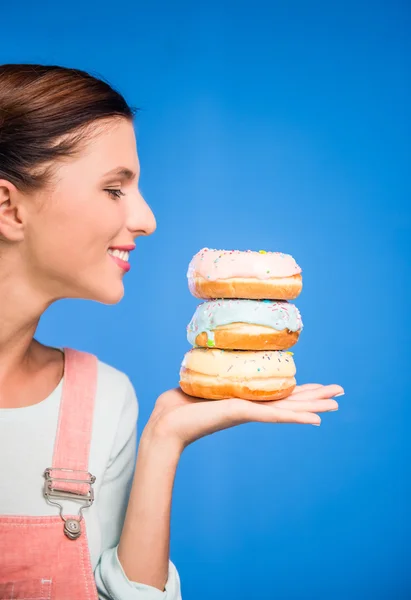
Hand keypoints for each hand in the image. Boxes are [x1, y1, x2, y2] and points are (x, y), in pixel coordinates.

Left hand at [144, 383, 343, 450]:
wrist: (164, 424)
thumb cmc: (177, 406)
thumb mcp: (202, 382)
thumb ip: (212, 373)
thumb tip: (209, 357)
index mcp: (244, 400)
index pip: (278, 394)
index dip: (300, 390)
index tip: (318, 387)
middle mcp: (251, 406)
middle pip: (290, 400)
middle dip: (315, 396)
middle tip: (340, 394)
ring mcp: (248, 411)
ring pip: (288, 408)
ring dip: (313, 405)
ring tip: (336, 403)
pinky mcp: (241, 413)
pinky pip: (274, 415)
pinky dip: (296, 417)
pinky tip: (316, 418)